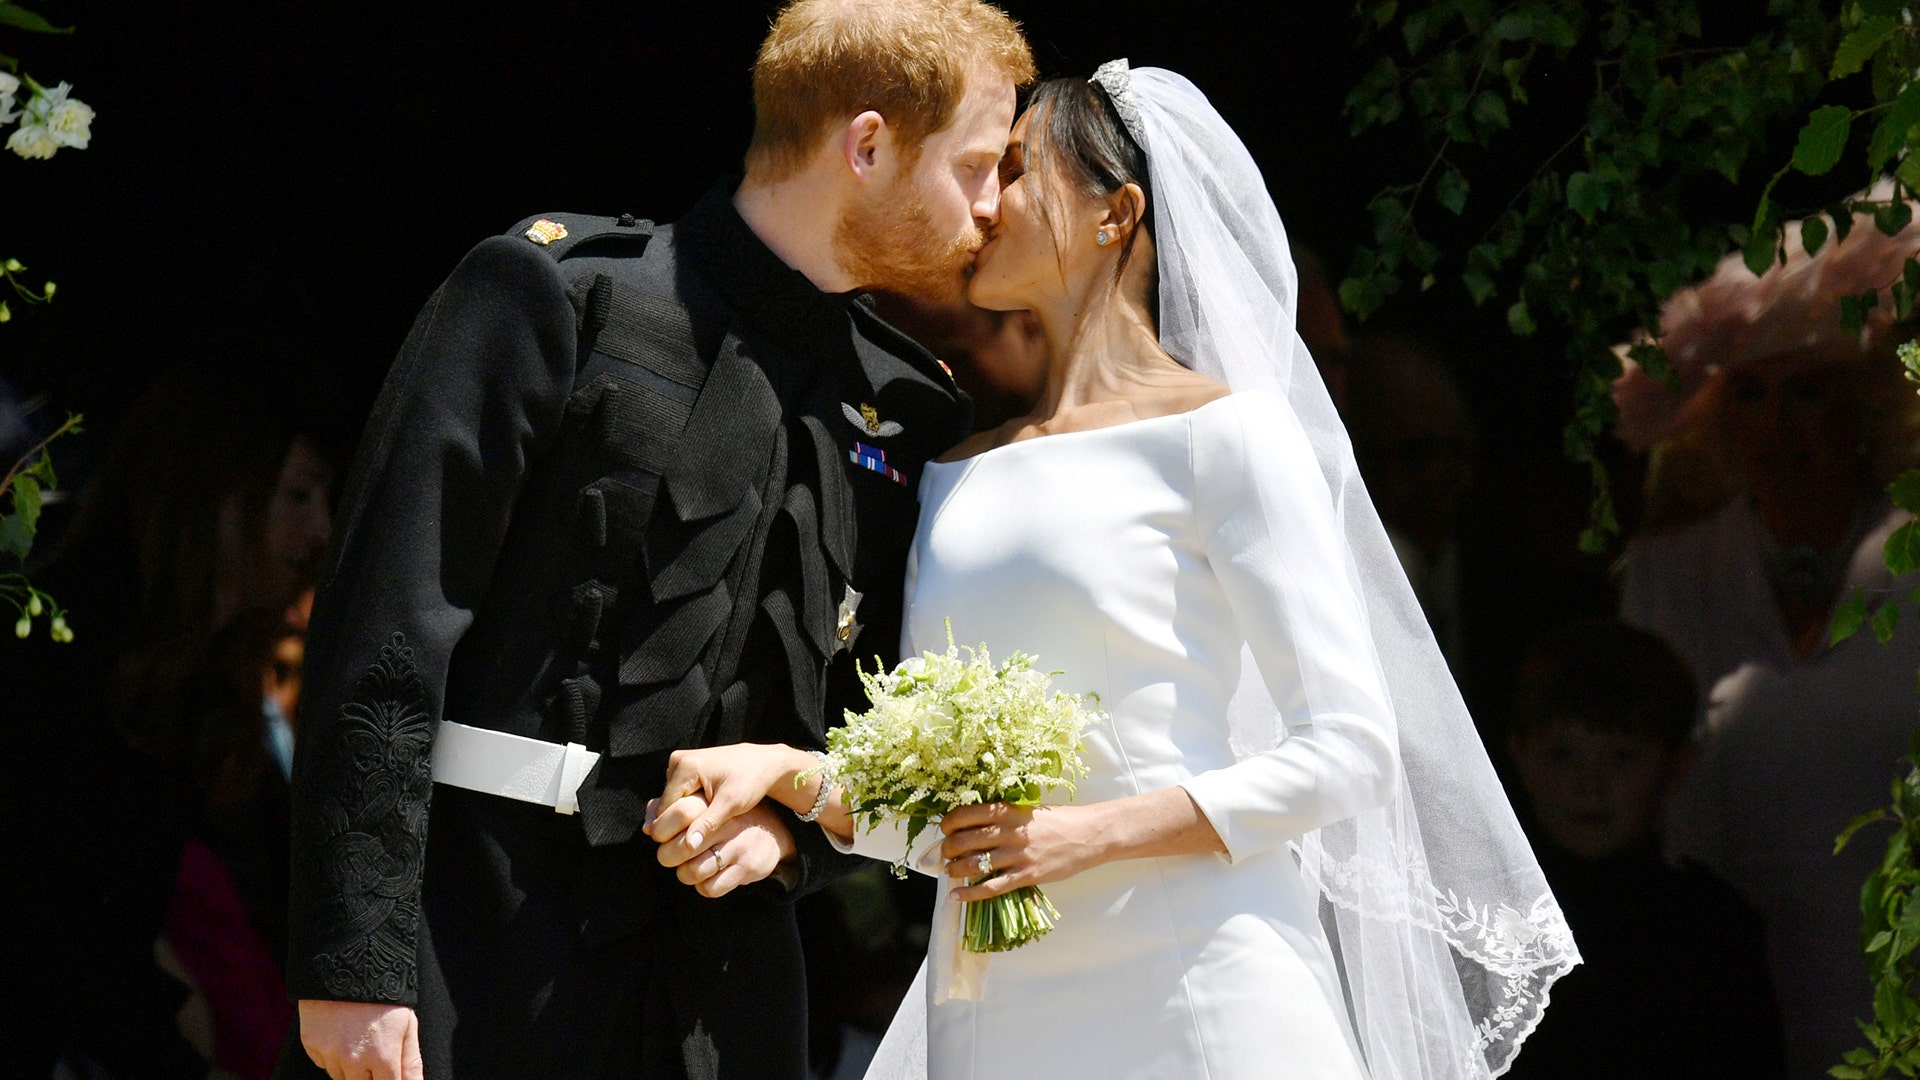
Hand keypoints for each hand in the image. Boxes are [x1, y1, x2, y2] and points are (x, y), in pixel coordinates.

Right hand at [298, 999, 422, 1079]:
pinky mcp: (312, 1046)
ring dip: (351, 1069)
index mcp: (383, 1056)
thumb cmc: (384, 994)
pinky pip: (324, 1064)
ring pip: (342, 1078)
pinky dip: (333, 1056)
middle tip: (374, 1052)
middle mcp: (355, 1060)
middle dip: (371, 1076)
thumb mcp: (407, 1024)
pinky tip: (341, 1034)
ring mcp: (330, 1054)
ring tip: (359, 1039)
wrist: (347, 964)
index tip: (388, 1072)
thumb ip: (411, 1062)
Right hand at [646, 743, 817, 849]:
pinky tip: (702, 816)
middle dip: (678, 823)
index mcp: (685, 766)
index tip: (690, 845)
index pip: (665, 809)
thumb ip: (708, 823)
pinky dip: (688, 806)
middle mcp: (677, 761)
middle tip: (696, 838)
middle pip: (666, 805)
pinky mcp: (686, 767)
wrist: (764, 762)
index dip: (674, 830)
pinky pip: (678, 794)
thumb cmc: (751, 781)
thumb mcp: (732, 804)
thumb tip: (689, 846)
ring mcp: (680, 762)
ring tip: (701, 827)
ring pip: (671, 801)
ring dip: (683, 816)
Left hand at [655, 795, 797, 896]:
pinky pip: (710, 888)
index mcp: (715, 804)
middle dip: (667, 856)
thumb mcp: (707, 804)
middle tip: (670, 856)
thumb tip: (647, 826)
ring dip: (684, 874)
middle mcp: (727, 823)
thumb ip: (674, 809)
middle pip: (681, 847)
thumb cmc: (727, 819)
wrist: (774, 832)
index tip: (661, 836)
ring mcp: (738, 846)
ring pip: (692, 871)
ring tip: (689, 867)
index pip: (680, 812)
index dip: (661, 829)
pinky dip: (703, 887)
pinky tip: (707, 877)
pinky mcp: (746, 868)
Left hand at [939, 802, 1108, 902]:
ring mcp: (1017, 855)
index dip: (949, 823)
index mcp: (1007, 811)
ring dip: (954, 869)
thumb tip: (974, 826)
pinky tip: (957, 895)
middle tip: (944, 853)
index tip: (945, 830)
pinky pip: (991, 887)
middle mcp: (1008, 832)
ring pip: (973, 864)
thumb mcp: (1027, 810)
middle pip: (964, 840)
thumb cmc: (1058, 820)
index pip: (966, 815)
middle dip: (947, 849)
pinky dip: (970, 893)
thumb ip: (1003, 817)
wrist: (1088, 835)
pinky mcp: (1026, 875)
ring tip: (949, 871)